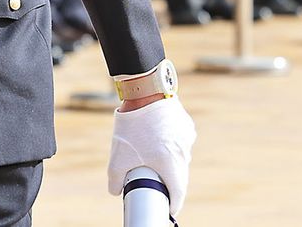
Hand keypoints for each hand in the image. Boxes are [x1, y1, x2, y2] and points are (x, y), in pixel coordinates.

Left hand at [108, 95, 195, 218]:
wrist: (145, 91)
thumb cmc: (132, 125)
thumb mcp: (117, 156)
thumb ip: (115, 179)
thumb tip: (115, 191)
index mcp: (171, 164)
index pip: (178, 193)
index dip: (173, 204)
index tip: (168, 210)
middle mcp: (183, 153)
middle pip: (179, 176)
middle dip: (168, 183)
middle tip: (155, 184)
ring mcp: (187, 137)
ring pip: (180, 157)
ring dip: (169, 161)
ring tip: (152, 156)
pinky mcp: (186, 124)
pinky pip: (180, 140)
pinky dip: (170, 144)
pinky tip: (157, 138)